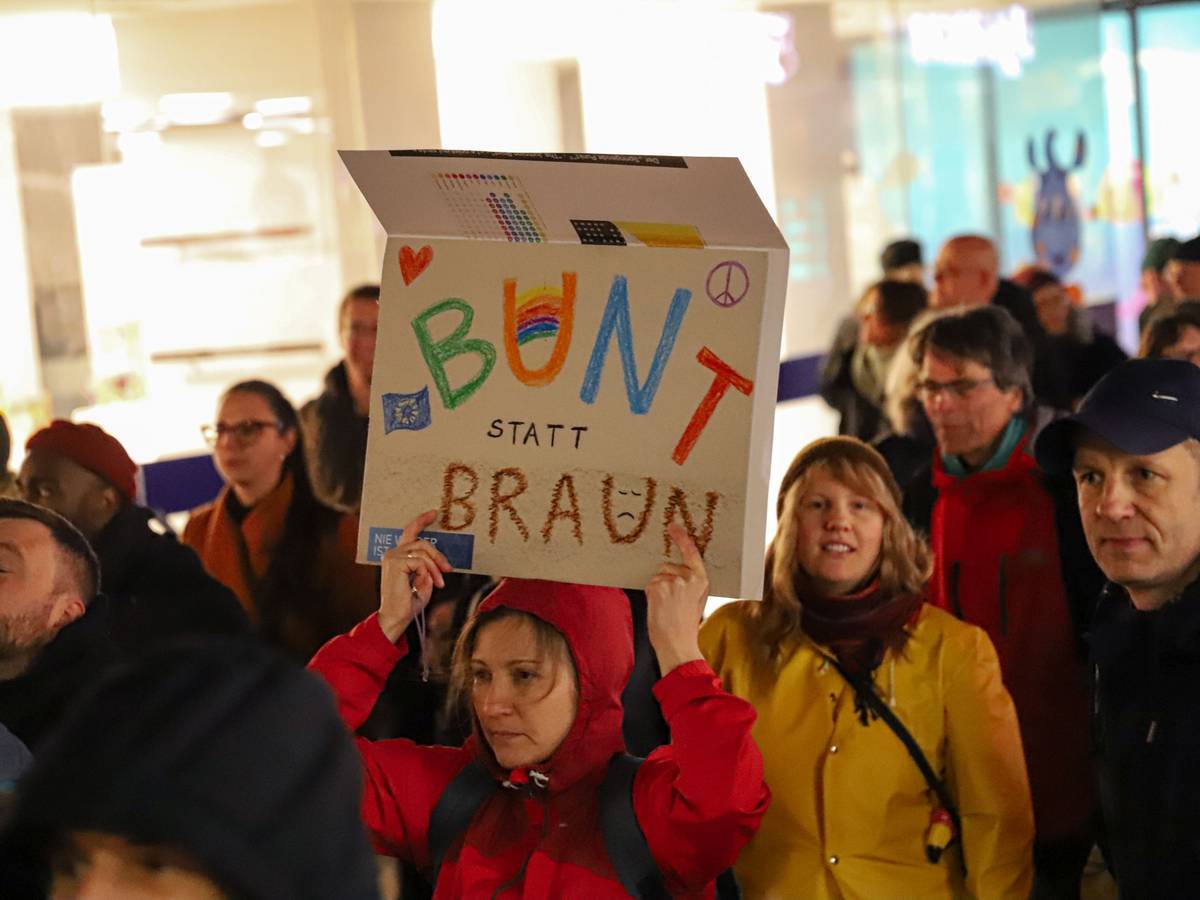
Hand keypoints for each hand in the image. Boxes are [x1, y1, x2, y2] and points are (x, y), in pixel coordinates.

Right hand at [378, 510, 451, 642]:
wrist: (397, 617)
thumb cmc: (409, 602)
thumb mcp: (424, 580)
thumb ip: (429, 567)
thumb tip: (437, 561)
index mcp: (398, 556)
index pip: (409, 533)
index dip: (421, 521)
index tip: (434, 513)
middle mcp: (392, 553)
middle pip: (422, 542)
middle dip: (438, 555)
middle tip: (449, 570)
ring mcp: (392, 557)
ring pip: (423, 551)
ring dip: (435, 567)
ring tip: (440, 583)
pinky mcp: (395, 563)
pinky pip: (420, 561)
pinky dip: (429, 572)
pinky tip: (429, 583)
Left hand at [644, 523, 708, 673]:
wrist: (677, 643)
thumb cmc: (685, 627)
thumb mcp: (696, 601)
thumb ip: (689, 584)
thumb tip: (674, 574)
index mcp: (701, 580)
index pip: (691, 553)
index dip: (681, 538)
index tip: (673, 527)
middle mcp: (689, 577)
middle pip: (667, 567)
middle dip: (664, 581)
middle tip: (671, 603)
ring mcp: (674, 581)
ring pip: (657, 577)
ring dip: (657, 590)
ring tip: (666, 608)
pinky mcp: (660, 586)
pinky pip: (650, 585)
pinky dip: (651, 595)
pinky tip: (659, 608)